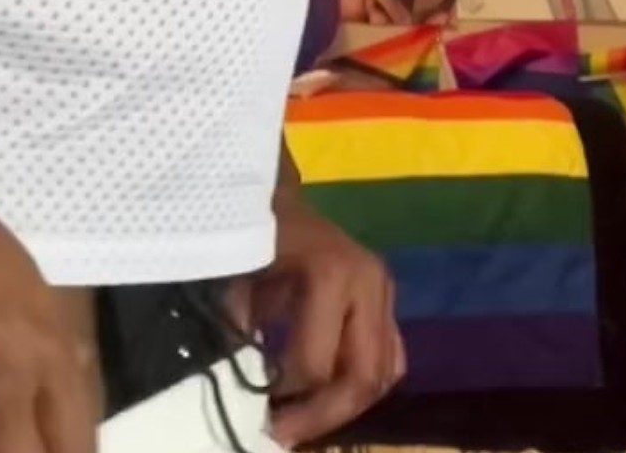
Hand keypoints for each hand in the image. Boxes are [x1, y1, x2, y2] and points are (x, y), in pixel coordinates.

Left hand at [251, 206, 403, 445]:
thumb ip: (236, 329)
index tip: (257, 412)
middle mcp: (369, 284)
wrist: (277, 196)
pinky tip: (327, 401)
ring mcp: (386, 292)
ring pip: (385, 374)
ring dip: (346, 408)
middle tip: (283, 436)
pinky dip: (362, 386)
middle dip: (323, 416)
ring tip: (305, 424)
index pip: (316, 363)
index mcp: (330, 274)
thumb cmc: (253, 232)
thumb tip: (238, 387)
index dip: (286, 397)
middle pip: (363, 377)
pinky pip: (390, 358)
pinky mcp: (389, 299)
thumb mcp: (235, 276)